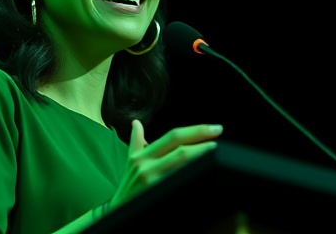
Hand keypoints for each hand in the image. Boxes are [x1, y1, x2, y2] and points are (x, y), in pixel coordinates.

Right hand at [108, 119, 222, 209]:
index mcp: (142, 155)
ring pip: (182, 167)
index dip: (196, 131)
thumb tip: (137, 123)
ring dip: (202, 161)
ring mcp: (152, 184)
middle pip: (181, 151)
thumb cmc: (129, 186)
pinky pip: (180, 186)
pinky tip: (207, 176)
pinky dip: (194, 180)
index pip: (173, 136)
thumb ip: (136, 142)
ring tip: (217, 156)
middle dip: (203, 144)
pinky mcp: (157, 197)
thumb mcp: (131, 162)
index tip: (214, 129)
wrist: (117, 213)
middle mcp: (146, 167)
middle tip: (219, 140)